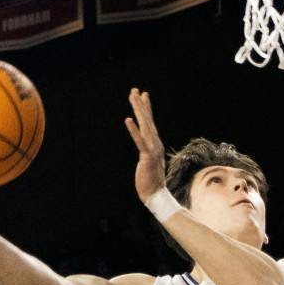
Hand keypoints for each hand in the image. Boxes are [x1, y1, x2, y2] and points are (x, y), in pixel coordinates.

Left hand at [123, 87, 167, 203]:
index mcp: (155, 143)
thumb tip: (151, 150)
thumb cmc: (151, 180)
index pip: (149, 122)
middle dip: (140, 104)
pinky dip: (133, 130)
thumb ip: (150, 153)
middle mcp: (155, 143)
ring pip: (144, 125)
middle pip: (147, 119)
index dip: (146, 107)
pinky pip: (139, 141)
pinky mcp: (147, 157)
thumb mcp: (150, 162)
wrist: (156, 195)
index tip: (143, 94)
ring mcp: (152, 149)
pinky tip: (127, 120)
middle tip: (135, 90)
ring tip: (133, 98)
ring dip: (138, 111)